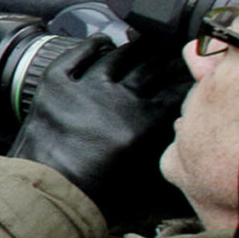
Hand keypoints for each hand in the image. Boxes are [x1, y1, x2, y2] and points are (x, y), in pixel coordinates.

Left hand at [8, 36, 193, 227]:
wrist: (45, 195)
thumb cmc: (94, 195)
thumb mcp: (143, 175)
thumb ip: (162, 145)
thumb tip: (174, 124)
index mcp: (142, 122)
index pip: (175, 92)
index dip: (187, 83)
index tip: (193, 77)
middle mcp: (117, 98)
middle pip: (151, 69)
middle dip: (167, 62)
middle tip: (174, 58)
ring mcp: (84, 88)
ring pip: (118, 57)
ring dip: (135, 50)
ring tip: (144, 46)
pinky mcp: (54, 85)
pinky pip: (76, 55)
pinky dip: (92, 45)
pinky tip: (103, 42)